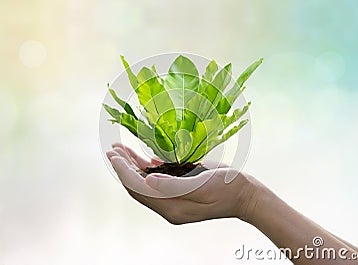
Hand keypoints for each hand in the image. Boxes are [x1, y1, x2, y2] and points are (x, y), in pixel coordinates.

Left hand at [106, 143, 262, 224]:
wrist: (245, 194)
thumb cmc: (227, 188)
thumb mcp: (202, 185)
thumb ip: (173, 185)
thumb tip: (148, 180)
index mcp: (172, 207)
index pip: (138, 189)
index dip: (124, 171)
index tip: (114, 155)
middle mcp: (169, 205)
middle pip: (137, 186)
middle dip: (123, 167)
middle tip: (112, 149)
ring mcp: (173, 198)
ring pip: (145, 183)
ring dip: (132, 166)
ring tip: (119, 150)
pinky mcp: (180, 190)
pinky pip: (157, 180)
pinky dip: (147, 168)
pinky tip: (140, 157)